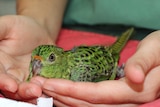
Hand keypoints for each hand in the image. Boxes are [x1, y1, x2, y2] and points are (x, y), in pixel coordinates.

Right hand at [0, 15, 53, 100]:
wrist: (39, 31)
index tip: (12, 86)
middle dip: (21, 92)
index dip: (2, 82)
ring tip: (40, 91)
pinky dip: (44, 88)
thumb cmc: (21, 27)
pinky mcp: (38, 77)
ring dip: (32, 93)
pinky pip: (40, 85)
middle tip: (33, 91)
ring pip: (25, 90)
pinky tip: (48, 88)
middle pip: (12, 88)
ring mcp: (24, 77)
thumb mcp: (7, 26)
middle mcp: (10, 73)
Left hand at [32, 30, 159, 105]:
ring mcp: (123, 102)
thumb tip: (133, 76)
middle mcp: (127, 101)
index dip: (72, 91)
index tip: (51, 84)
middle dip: (63, 96)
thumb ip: (143, 64)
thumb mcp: (155, 51)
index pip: (97, 94)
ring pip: (89, 106)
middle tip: (42, 87)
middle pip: (89, 104)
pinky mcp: (118, 97)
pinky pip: (94, 103)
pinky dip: (76, 99)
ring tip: (48, 91)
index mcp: (135, 90)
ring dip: (66, 99)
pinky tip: (65, 94)